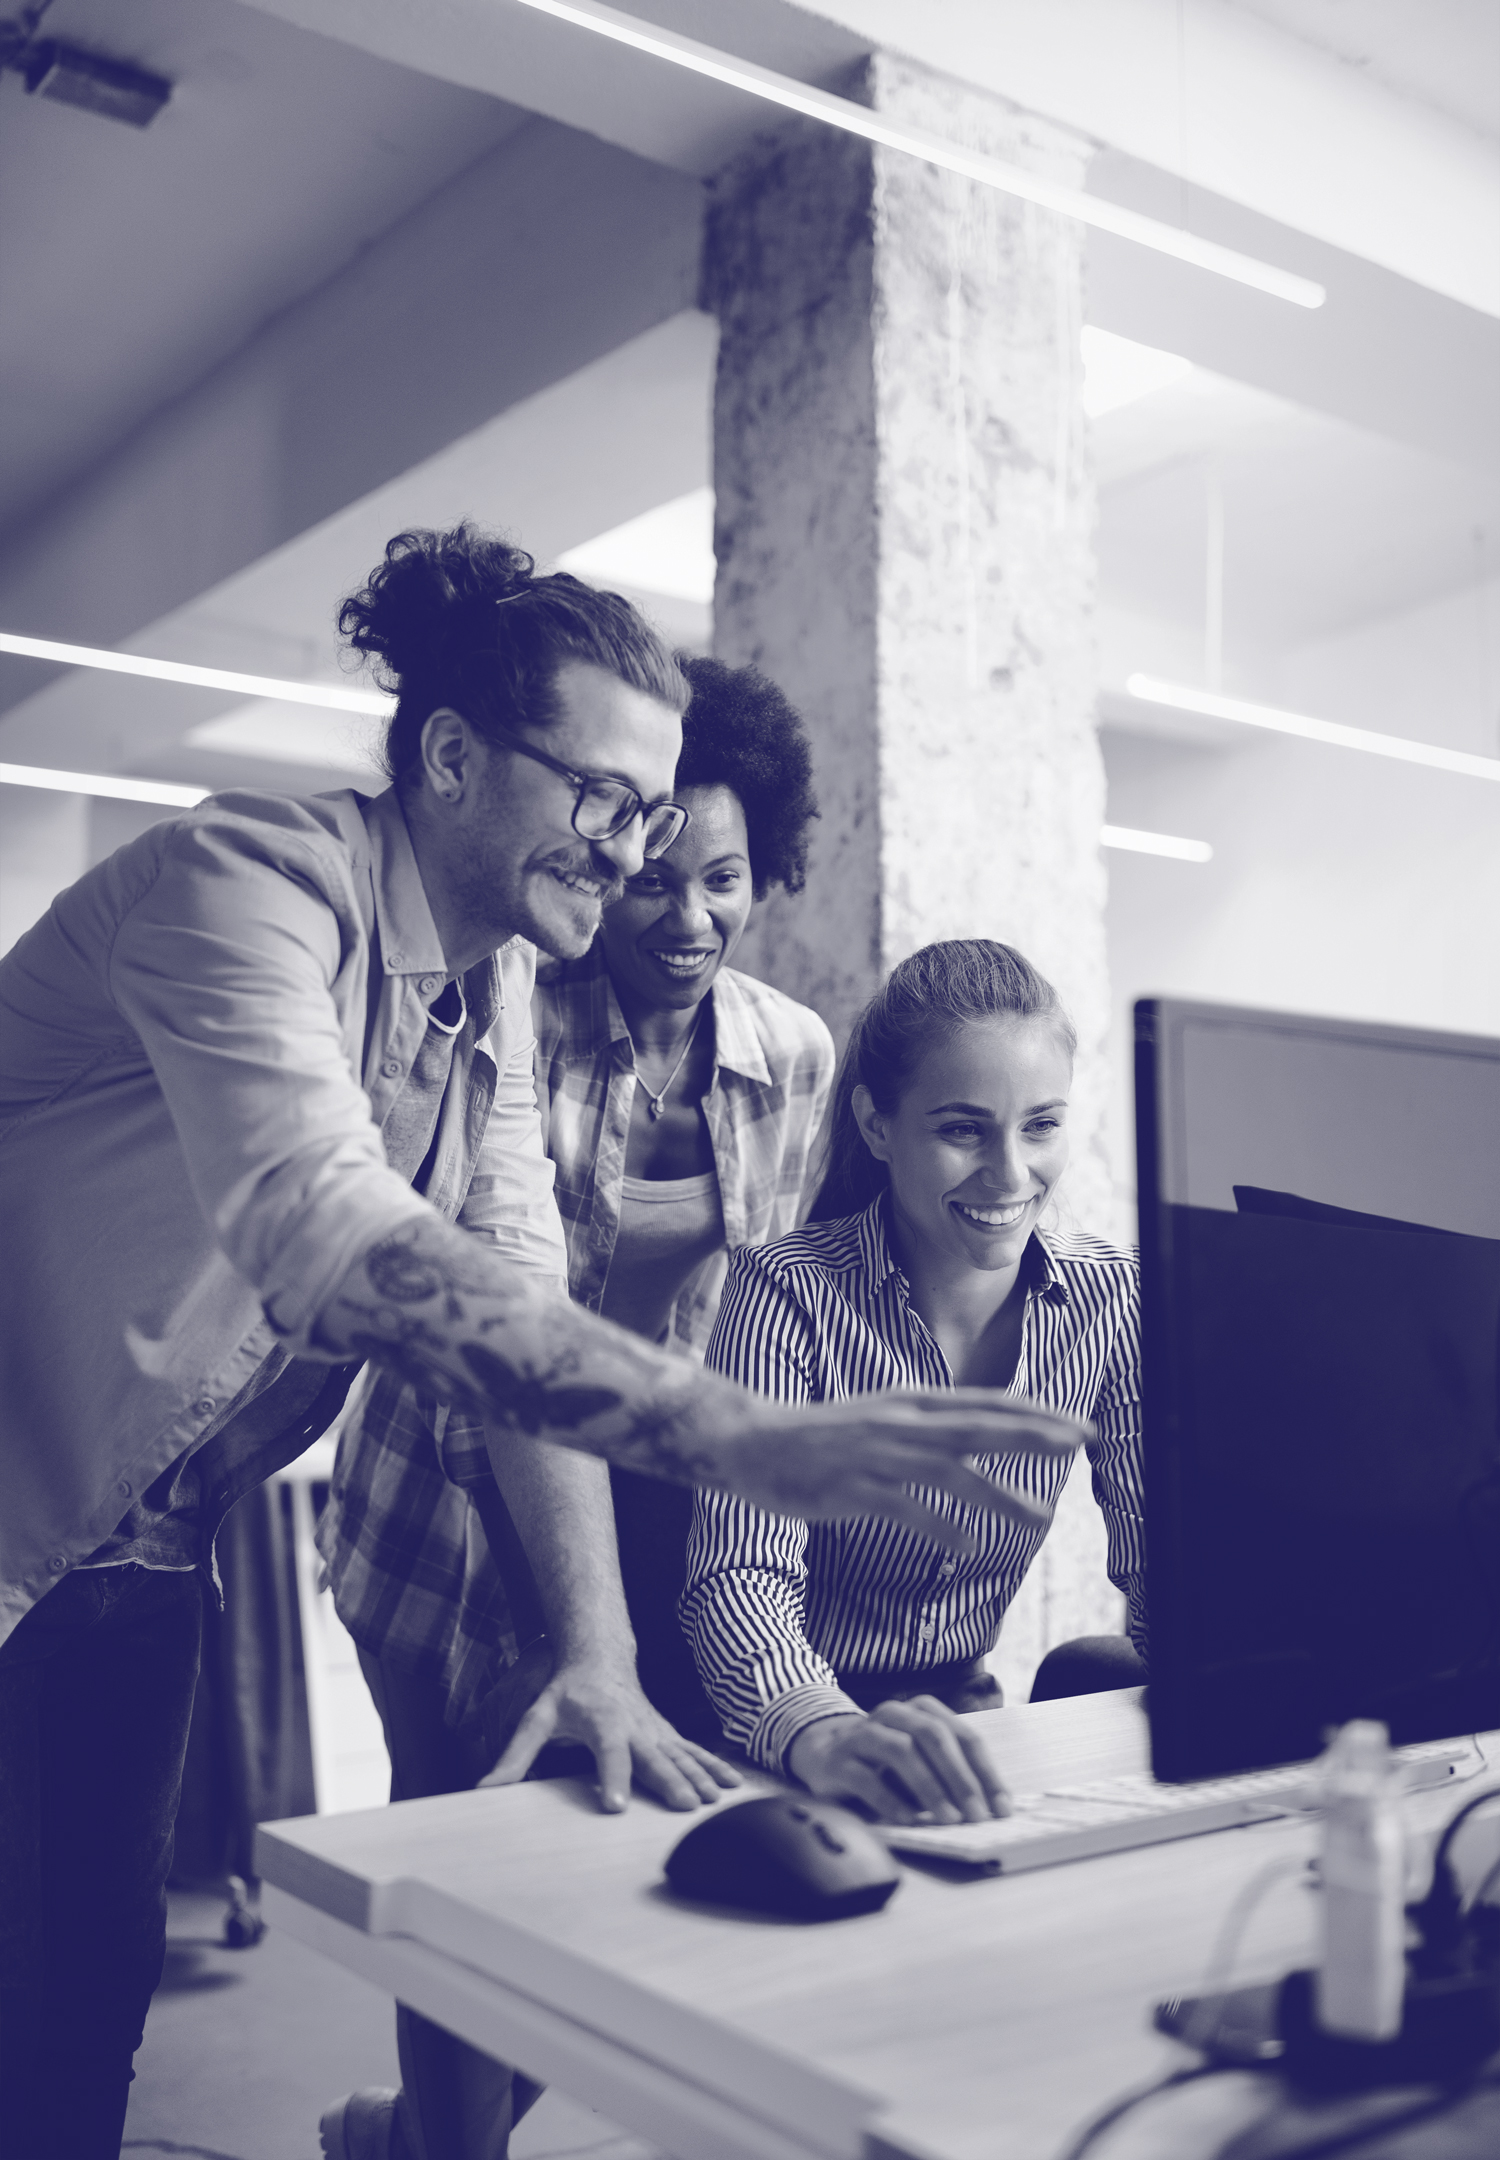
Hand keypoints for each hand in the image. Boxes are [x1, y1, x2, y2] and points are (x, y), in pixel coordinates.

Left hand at [478, 1654, 741, 1813]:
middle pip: (655, 1757)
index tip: (616, 1805)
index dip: (612, 1777)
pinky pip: (695, 1752)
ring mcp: (656, 1729)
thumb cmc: (567, 1691)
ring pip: (682, 1755)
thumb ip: (514, 1756)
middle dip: (672, 1782)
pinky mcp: (668, 1734)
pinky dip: (716, 1767)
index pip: (608, 1752)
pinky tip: (733, 1786)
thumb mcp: (536, 1718)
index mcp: (603, 1722)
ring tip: (716, 1801)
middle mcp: (635, 1726)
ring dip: (701, 1776)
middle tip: (687, 1807)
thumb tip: (486, 1788)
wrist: (601, 1655)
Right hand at [713, 1391, 1084, 1550]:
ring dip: (998, 1492)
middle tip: (1083, 1441)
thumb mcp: (884, 1420)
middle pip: (980, 1426)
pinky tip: (965, 1542)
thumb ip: (932, 1432)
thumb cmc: (822, 1436)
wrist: (751, 1441)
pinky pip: (902, 1507)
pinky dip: (936, 1523)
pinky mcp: (850, 1489)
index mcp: (911, 1403)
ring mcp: (875, 1455)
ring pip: (949, 1470)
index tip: (1079, 1427)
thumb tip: (981, 1446)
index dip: (1036, 1413)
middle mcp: (900, 1422)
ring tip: (1040, 1516)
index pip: (987, 1403)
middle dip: (1035, 1434)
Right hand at [787, 1699, 1006, 1825]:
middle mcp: (894, 1714)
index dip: (986, 1772)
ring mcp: (863, 1734)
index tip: (1002, 1807)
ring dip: (930, 1787)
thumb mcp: (922, 1759)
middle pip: (934, 1738)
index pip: (964, 1737)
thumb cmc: (885, 1760)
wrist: (823, 1750)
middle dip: (961, 1778)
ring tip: (948, 1819)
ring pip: (902, 1751)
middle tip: (977, 1815)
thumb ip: (950, 1772)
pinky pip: (867, 1778)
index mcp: (922, 1710)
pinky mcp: (838, 1760)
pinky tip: (909, 1820)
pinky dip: (891, 1800)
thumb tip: (989, 1807)